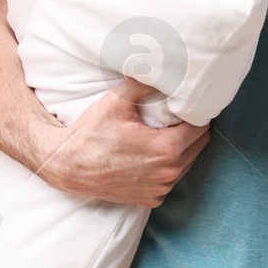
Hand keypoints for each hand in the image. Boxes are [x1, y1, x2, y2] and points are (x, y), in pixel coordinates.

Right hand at [35, 82, 208, 207]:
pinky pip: (171, 180)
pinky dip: (167, 168)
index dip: (194, 114)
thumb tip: (161, 68)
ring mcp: (161, 189)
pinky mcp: (152, 199)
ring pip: (187, 164)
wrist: (68, 166)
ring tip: (163, 136)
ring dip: (182, 150)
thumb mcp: (116, 101)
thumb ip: (143, 83)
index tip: (184, 106)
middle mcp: (168, 173)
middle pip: (198, 146)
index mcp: (166, 149)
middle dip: (191, 130)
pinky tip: (151, 156)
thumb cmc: (91, 134)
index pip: (199, 127)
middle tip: (175, 118)